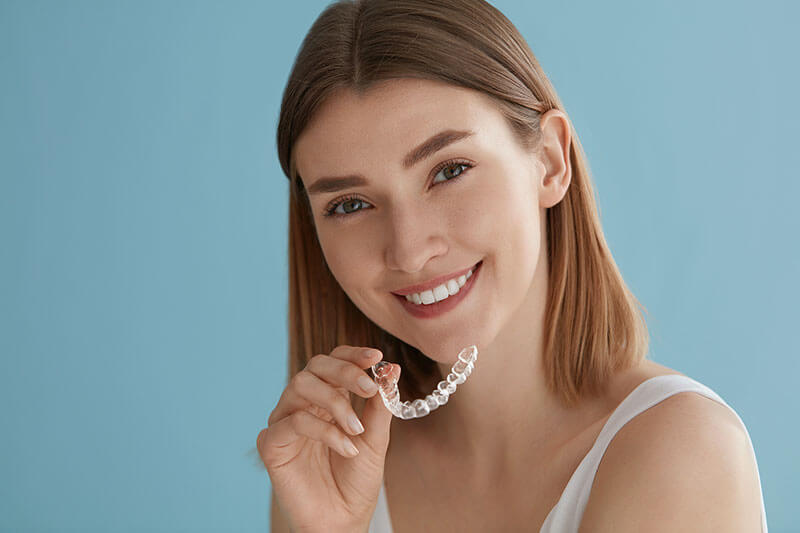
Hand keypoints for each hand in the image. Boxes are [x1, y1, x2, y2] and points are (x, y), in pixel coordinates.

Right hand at [256, 345, 399, 532]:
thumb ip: (379, 403)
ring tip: (357, 429)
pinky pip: (293, 421)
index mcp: (327, 399)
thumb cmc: (357, 481)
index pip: (334, 362)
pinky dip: (324, 430)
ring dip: (335, 403)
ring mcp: (285, 422)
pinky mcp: (272, 444)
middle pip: (314, 366)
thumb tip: (391, 367)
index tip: (376, 357)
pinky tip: (346, 447)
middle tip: (369, 389)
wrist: (344, 521)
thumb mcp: (375, 437)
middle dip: (345, 371)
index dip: (352, 355)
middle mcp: (303, 405)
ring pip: (300, 385)